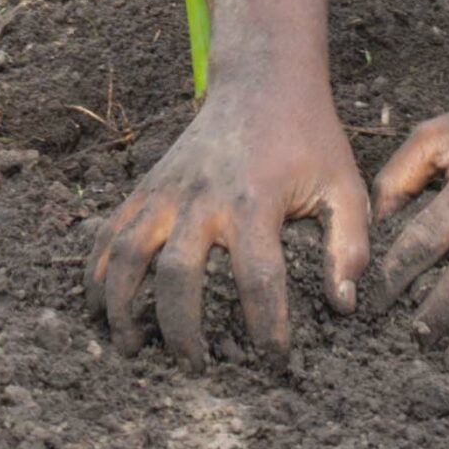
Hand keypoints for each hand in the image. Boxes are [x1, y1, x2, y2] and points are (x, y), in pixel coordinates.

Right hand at [84, 75, 369, 371]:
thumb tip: (344, 305)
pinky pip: (110, 231)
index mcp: (255, 201)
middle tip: (195, 368)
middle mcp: (204, 196)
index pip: (258, 278)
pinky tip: (98, 305)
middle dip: (181, 330)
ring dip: (123, 305)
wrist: (263, 80)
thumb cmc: (308, 139)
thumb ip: (350, 245)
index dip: (267, 326)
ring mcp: (168, 190)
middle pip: (178, 274)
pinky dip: (98, 269)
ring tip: (132, 349)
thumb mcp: (344, 185)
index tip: (274, 359)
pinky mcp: (149, 185)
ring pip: (129, 253)